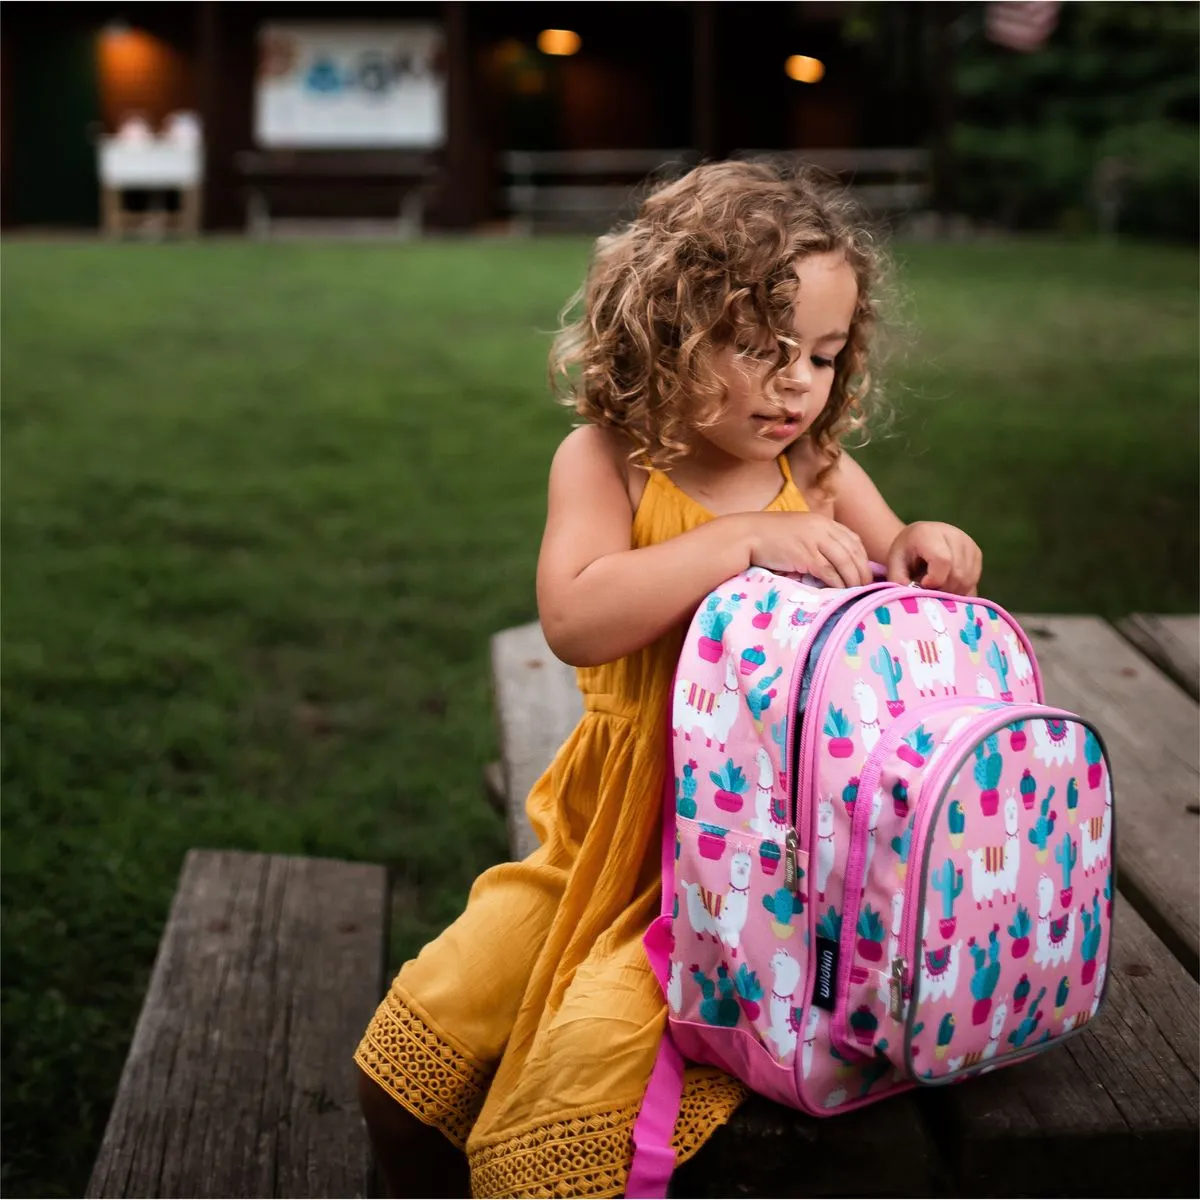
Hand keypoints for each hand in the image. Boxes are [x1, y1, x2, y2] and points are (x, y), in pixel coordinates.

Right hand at [744, 512, 872, 588]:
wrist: (746, 535)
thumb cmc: (768, 536)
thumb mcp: (798, 531)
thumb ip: (816, 540)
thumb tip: (831, 561)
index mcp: (822, 521)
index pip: (853, 539)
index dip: (862, 558)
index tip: (864, 572)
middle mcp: (822, 528)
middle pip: (853, 552)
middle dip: (863, 571)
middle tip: (867, 587)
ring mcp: (815, 541)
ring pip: (845, 563)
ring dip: (854, 580)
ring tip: (857, 593)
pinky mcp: (806, 556)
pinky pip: (830, 572)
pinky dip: (838, 584)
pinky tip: (840, 592)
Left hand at [886, 522, 981, 594]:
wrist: (918, 538)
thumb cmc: (905, 552)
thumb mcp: (894, 563)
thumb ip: (898, 578)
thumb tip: (911, 595)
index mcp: (929, 533)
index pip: (943, 560)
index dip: (934, 579)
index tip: (922, 584)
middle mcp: (954, 535)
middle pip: (958, 574)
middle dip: (943, 590)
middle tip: (928, 591)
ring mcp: (968, 543)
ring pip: (968, 580)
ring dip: (953, 592)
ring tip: (936, 588)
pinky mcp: (977, 553)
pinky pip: (974, 581)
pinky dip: (961, 590)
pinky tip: (947, 586)